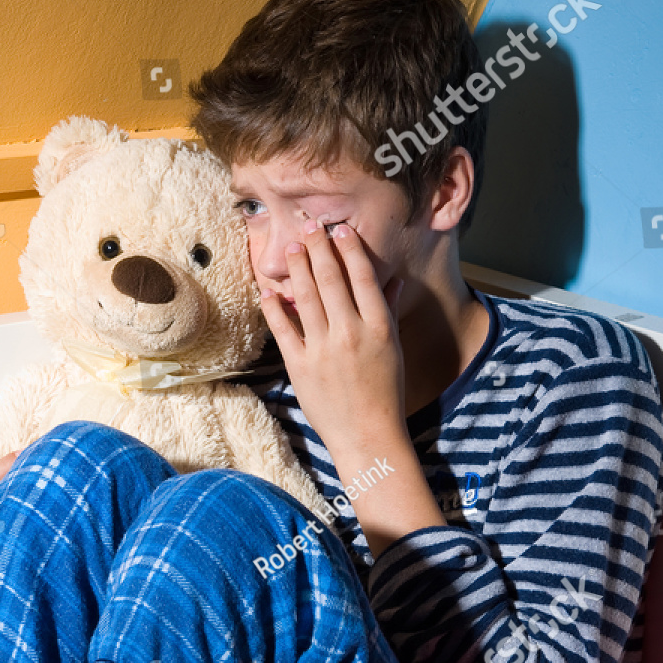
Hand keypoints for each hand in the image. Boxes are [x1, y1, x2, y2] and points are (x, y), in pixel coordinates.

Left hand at [259, 215, 444, 552]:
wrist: (368, 435)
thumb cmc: (385, 392)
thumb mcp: (394, 348)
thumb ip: (389, 310)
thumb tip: (390, 278)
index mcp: (379, 326)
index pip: (362, 277)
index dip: (349, 250)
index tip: (339, 230)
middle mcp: (351, 333)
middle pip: (331, 280)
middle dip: (318, 249)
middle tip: (309, 226)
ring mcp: (323, 349)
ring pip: (306, 298)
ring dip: (297, 269)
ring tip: (291, 248)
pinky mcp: (300, 366)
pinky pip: (284, 330)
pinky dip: (274, 309)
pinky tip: (268, 292)